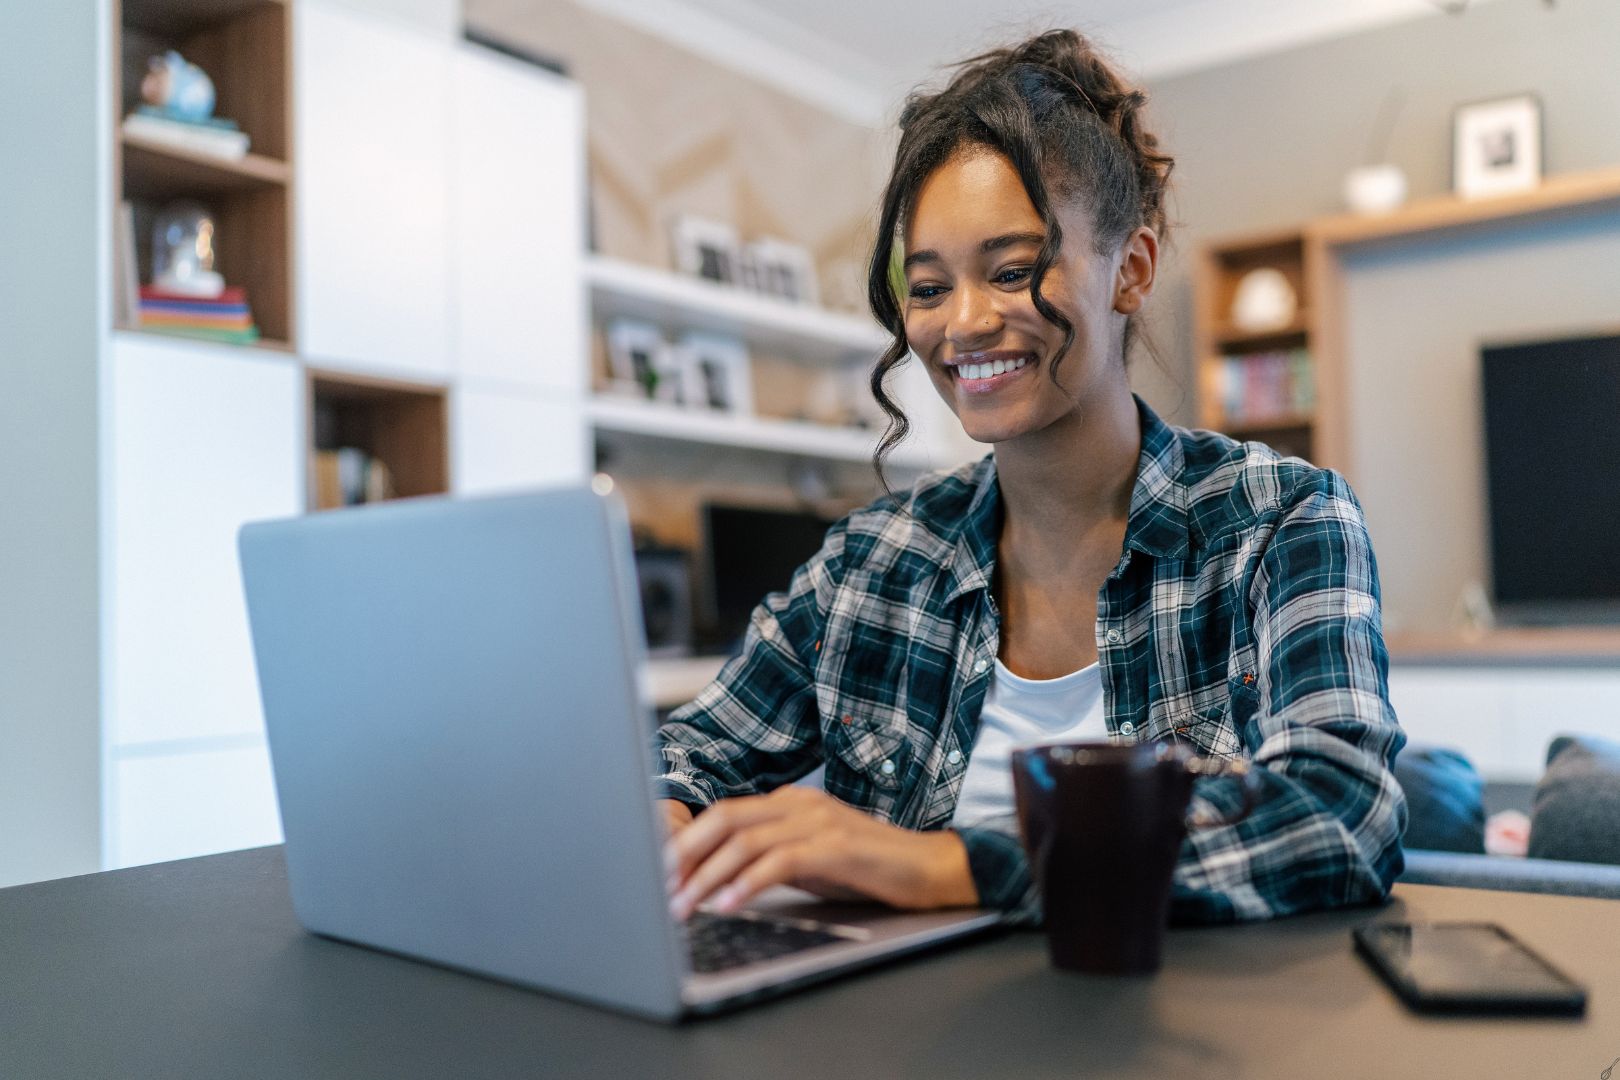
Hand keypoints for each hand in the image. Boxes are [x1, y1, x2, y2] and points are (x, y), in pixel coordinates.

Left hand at [663, 786, 977, 919]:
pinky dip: (747, 884)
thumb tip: (719, 880)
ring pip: (744, 842)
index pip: (723, 815)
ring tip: (684, 906)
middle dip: (685, 856)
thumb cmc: (867, 868)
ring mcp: (817, 821)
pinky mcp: (835, 847)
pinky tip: (729, 906)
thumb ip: (770, 859)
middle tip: (660, 888)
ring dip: (707, 876)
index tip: (662, 873)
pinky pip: (779, 862)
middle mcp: (798, 804)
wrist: (927, 867)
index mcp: (789, 802)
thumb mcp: (809, 860)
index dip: (686, 842)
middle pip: (724, 820)